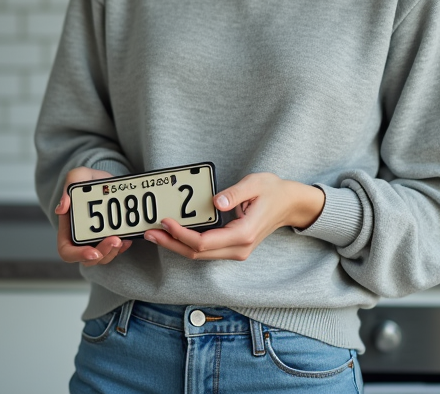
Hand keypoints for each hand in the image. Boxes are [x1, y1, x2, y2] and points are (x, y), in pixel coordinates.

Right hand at [54, 167, 133, 266]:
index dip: (78, 255)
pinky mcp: (110, 238)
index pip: (67, 251)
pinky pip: (115, 251)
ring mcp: (96, 241)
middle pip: (88, 258)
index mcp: (68, 228)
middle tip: (116, 240)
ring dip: (113, 252)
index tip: (93, 251)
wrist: (106, 180)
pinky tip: (129, 238)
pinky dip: (122, 248)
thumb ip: (69, 186)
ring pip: (103, 257)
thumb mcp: (78, 175)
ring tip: (123, 239)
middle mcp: (81, 239)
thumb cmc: (88, 180)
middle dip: (103, 253)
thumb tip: (61, 208)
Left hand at [142, 172, 324, 261]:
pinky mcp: (232, 248)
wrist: (290, 204)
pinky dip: (187, 244)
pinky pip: (205, 251)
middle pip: (197, 254)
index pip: (204, 242)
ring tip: (155, 235)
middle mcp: (239, 248)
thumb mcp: (256, 184)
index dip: (181, 234)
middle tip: (149, 233)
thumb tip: (216, 202)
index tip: (165, 221)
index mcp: (243, 234)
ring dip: (176, 246)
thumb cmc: (273, 191)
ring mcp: (236, 251)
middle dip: (171, 244)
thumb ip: (235, 193)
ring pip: (199, 255)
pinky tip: (173, 235)